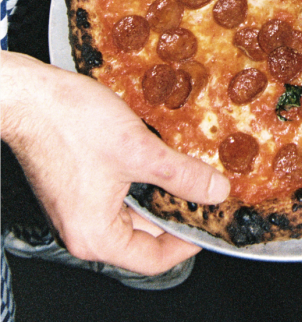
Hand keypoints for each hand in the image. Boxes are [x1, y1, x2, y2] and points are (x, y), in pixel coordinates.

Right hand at [1, 53, 229, 274]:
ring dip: (160, 188)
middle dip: (177, 208)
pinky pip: (118, 190)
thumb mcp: (141, 151)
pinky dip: (140, 176)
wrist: (32, 96)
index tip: (213, 221)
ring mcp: (78, 208)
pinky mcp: (77, 185)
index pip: (154, 259)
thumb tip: (216, 192)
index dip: (189, 241)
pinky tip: (158, 153)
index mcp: (96, 236)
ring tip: (188, 166)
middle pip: (145, 233)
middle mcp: (84, 230)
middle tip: (208, 187)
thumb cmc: (72, 124)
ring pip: (133, 207)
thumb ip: (183, 176)